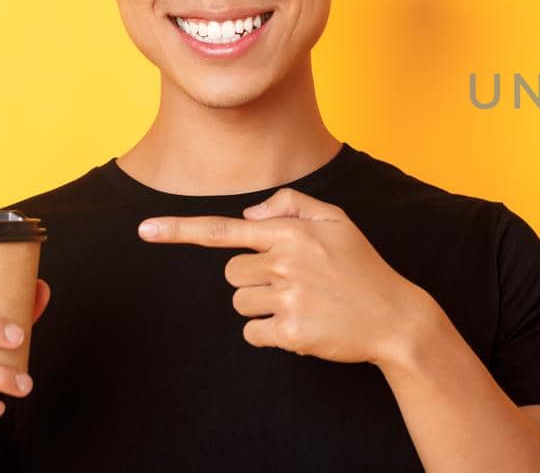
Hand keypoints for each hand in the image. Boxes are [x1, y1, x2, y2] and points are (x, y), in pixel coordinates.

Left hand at [137, 188, 445, 366]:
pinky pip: (252, 333)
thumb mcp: (338, 221)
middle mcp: (285, 263)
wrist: (395, 317)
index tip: (144, 230)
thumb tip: (250, 215)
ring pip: (241, 303)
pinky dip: (270, 334)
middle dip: (255, 277)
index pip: (226, 229)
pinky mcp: (290, 332)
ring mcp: (287, 299)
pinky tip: (301, 326)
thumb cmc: (363, 268)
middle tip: (296, 283)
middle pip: (232, 271)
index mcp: (292, 234)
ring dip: (263, 306)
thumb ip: (292, 206)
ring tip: (303, 304)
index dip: (180, 230)